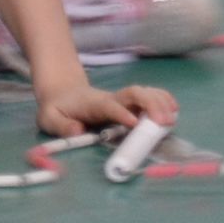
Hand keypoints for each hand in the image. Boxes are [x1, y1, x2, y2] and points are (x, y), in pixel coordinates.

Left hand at [37, 78, 178, 138]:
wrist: (62, 91)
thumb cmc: (57, 108)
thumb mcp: (49, 118)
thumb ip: (62, 126)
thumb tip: (79, 131)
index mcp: (93, 104)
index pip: (109, 106)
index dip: (121, 113)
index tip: (134, 123)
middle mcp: (111, 98)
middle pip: (133, 94)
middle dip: (150, 105)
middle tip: (164, 122)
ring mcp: (121, 98)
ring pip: (144, 92)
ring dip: (160, 102)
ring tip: (173, 118)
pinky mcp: (128, 102)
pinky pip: (148, 96)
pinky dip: (162, 99)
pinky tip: (174, 108)